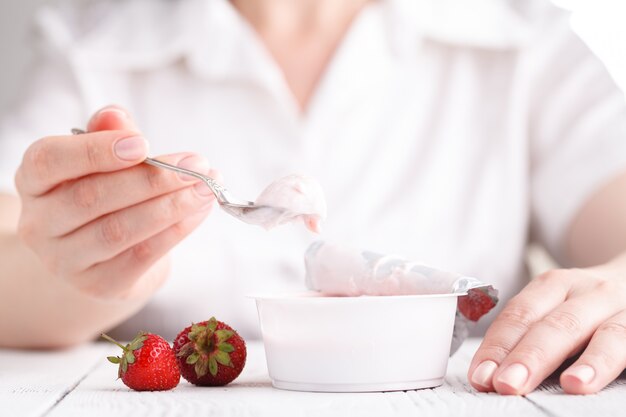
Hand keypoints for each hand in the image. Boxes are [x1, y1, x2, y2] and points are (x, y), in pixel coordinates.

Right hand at [15, 106, 217, 298]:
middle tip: (196, 166)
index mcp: (33, 182)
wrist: (102, 256)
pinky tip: (199, 212)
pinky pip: (142, 255)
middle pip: (93, 197)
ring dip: (171, 206)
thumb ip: (108, 134)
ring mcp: (65, 261)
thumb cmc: (103, 195)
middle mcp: (39, 224)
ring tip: (206, 188)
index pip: (49, 161)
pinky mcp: (99, 284)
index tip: (144, 143)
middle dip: (152, 179)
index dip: (95, 151)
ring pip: (120, 230)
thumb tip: (116, 116)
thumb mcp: (101, 160)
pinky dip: (176, 230)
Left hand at [468, 262, 625, 394]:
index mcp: (553, 285)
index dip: (498, 346)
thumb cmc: (586, 307)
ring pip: (602, 334)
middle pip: (553, 324)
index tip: (480, 375)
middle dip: (527, 356)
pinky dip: (609, 362)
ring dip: (585, 362)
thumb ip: (528, 334)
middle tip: (505, 384)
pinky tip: (595, 380)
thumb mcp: (554, 307)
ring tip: (568, 386)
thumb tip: (489, 374)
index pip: (519, 315)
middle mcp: (587, 291)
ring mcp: (620, 308)